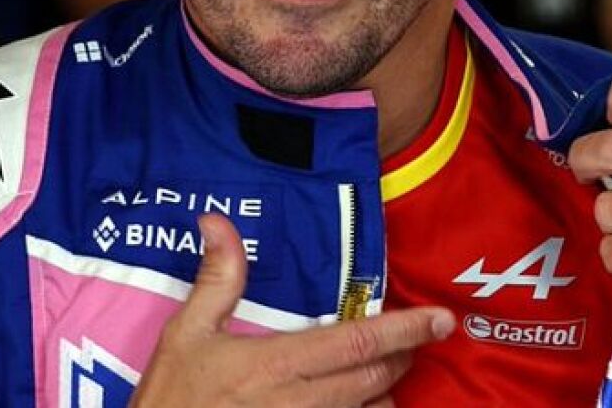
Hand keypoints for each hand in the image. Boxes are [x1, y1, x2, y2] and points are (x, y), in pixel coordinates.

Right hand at [130, 214, 454, 406]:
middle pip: (375, 378)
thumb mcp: (185, 334)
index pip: (358, 343)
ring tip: (384, 375)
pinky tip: (355, 406)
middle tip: (417, 339)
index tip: (440, 319)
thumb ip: (216, 279)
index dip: (406, 330)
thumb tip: (218, 221)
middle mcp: (302, 403)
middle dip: (402, 357)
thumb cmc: (171, 399)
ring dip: (383, 394)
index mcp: (278, 364)